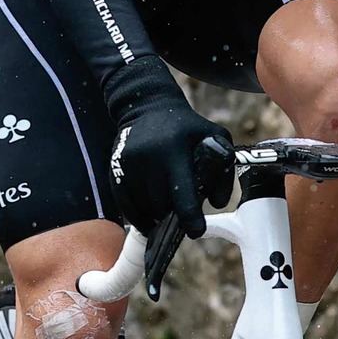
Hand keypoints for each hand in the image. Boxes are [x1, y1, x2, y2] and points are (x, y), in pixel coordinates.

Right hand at [107, 85, 233, 238]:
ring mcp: (127, 164)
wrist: (148, 107)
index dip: (189, 217)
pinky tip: (149, 218)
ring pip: (143, 207)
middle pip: (161, 205)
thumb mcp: (215, 138)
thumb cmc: (187, 128)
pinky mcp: (115, 169)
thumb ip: (222, 172)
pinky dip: (138, 215)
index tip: (196, 232)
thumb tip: (216, 204)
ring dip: (156, 215)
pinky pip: (125, 204)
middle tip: (182, 214)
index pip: (182, 193)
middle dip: (173, 215)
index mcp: (174, 151)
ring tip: (167, 210)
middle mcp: (148, 158)